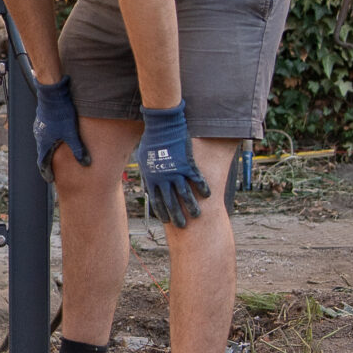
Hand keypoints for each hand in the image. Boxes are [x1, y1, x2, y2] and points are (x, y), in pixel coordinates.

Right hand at [34, 75, 90, 179]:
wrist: (53, 93)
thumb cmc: (61, 113)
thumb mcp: (72, 133)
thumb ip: (78, 149)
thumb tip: (85, 163)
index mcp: (44, 142)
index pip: (43, 162)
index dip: (47, 172)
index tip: (50, 180)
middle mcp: (40, 135)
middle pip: (43, 152)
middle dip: (49, 162)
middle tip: (54, 169)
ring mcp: (40, 126)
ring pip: (44, 142)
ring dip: (50, 149)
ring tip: (56, 153)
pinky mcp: (43, 118)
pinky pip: (46, 132)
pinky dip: (51, 138)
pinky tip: (58, 135)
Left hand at [138, 102, 210, 228]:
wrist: (161, 126)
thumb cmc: (151, 140)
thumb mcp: (144, 159)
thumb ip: (148, 173)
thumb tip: (148, 182)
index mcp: (152, 178)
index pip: (157, 201)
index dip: (162, 212)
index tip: (167, 220)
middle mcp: (163, 179)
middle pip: (171, 202)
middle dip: (177, 216)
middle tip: (182, 226)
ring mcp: (176, 172)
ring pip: (185, 195)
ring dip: (191, 207)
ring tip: (197, 215)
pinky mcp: (187, 164)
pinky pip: (197, 180)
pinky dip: (203, 188)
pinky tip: (208, 195)